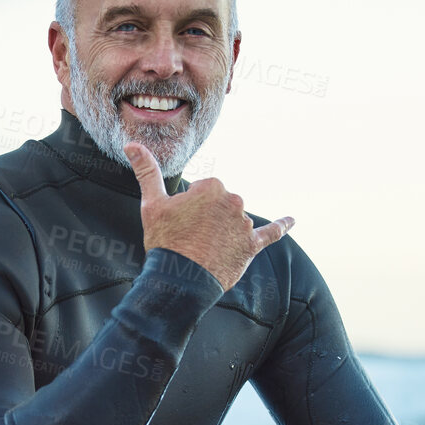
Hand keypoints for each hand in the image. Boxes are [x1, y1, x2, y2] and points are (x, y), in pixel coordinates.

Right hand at [124, 141, 292, 290]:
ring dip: (223, 231)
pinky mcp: (252, 245)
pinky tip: (292, 220)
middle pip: (220, 205)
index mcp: (212, 187)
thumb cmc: (165, 242)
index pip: (203, 192)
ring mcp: (244, 224)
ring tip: (204, 249)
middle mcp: (233, 201)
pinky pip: (271, 233)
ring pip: (235, 220)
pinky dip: (283, 226)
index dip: (189, 209)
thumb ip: (146, 171)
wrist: (180, 280)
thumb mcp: (151, 204)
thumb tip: (132, 144)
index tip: (181, 224)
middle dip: (207, 219)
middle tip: (190, 238)